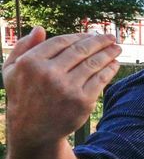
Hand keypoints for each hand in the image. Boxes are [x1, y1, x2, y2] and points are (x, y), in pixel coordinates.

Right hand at [2, 29, 121, 152]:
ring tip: (116, 48)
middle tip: (111, 37)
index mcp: (30, 62)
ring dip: (108, 53)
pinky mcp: (82, 100)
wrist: (32, 129)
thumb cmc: (23, 95)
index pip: (61, 42)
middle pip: (80, 50)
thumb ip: (22, 47)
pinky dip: (110, 69)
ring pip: (93, 63)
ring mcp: (67, 87)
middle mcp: (49, 73)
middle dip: (99, 41)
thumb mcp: (11, 70)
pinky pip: (100, 79)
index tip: (91, 34)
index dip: (79, 36)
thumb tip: (39, 28)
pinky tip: (114, 64)